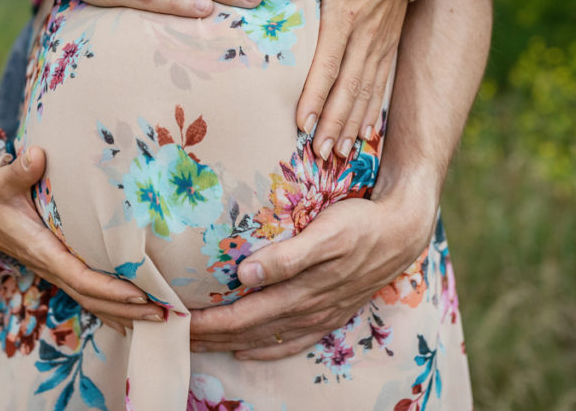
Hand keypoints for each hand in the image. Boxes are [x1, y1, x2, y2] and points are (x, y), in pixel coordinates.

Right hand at [0, 146, 164, 333]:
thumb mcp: (3, 183)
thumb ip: (19, 171)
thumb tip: (37, 155)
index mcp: (42, 250)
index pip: (80, 276)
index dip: (109, 288)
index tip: (138, 292)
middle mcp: (52, 268)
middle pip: (93, 297)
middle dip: (127, 308)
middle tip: (164, 311)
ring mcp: (58, 272)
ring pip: (93, 301)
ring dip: (125, 312)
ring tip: (162, 317)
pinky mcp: (63, 270)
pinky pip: (90, 295)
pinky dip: (113, 310)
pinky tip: (135, 319)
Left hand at [189, 178, 437, 358]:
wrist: (403, 231)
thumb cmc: (360, 223)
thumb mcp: (326, 233)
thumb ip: (287, 257)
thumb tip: (245, 276)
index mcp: (300, 293)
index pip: (241, 317)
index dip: (206, 323)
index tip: (175, 319)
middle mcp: (306, 311)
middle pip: (246, 332)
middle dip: (208, 336)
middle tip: (171, 333)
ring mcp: (319, 317)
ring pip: (264, 339)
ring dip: (229, 344)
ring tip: (198, 343)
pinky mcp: (330, 313)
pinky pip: (291, 342)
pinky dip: (265, 350)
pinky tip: (248, 352)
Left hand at [250, 0, 407, 158]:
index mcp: (345, 15)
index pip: (329, 62)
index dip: (316, 94)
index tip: (303, 123)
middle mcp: (365, 37)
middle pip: (348, 88)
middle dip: (334, 123)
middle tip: (319, 153)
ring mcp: (379, 47)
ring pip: (365, 93)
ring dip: (351, 126)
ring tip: (338, 155)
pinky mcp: (386, 51)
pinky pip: (379, 88)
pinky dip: (370, 114)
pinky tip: (363, 138)